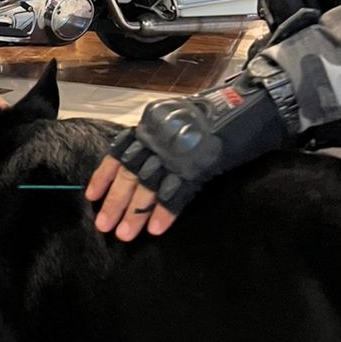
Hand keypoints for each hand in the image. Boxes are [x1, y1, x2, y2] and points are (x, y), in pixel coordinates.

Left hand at [85, 72, 291, 241]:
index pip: (119, 152)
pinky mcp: (200, 166)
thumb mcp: (175, 120)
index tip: (91, 197)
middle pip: (130, 173)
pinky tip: (156, 230)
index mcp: (151, 124)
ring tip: (125, 235)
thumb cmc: (212, 115)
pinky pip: (178, 193)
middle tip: (103, 226)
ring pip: (149, 186)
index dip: (103, 176)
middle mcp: (160, 137)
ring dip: (135, 213)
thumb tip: (139, 166)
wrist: (249, 106)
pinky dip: (165, 213)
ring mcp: (179, 152)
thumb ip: (157, 139)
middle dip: (115, 202)